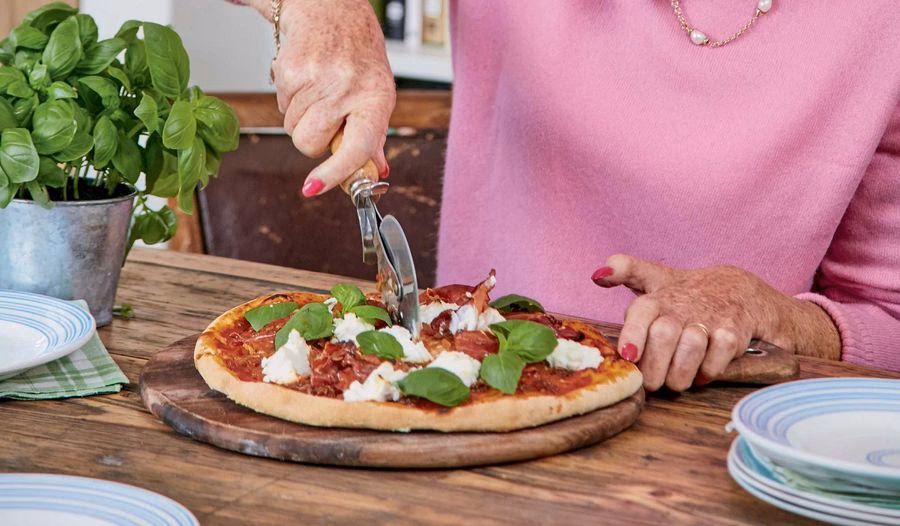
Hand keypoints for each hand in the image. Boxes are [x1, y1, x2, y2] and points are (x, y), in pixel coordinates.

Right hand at [272, 0, 395, 196]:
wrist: (333, 11)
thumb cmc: (358, 58)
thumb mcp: (376, 95)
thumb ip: (374, 138)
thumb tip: (376, 174)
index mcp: (376, 99)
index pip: (357, 147)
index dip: (335, 173)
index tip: (313, 188)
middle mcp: (347, 88)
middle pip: (309, 143)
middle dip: (312, 140)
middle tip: (325, 119)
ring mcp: (317, 78)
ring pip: (292, 127)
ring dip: (301, 118)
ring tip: (318, 92)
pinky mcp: (290, 69)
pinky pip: (280, 106)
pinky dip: (289, 100)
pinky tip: (305, 80)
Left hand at [591, 254, 838, 391]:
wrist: (737, 290)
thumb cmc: (685, 293)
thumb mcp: (655, 278)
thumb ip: (625, 272)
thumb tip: (597, 274)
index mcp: (658, 296)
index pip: (642, 311)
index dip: (634, 334)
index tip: (628, 355)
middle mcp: (682, 306)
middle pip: (664, 336)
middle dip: (655, 367)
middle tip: (652, 382)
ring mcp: (710, 318)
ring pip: (691, 349)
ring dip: (680, 373)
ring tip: (675, 380)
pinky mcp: (734, 331)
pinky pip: (718, 358)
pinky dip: (708, 371)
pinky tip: (701, 371)